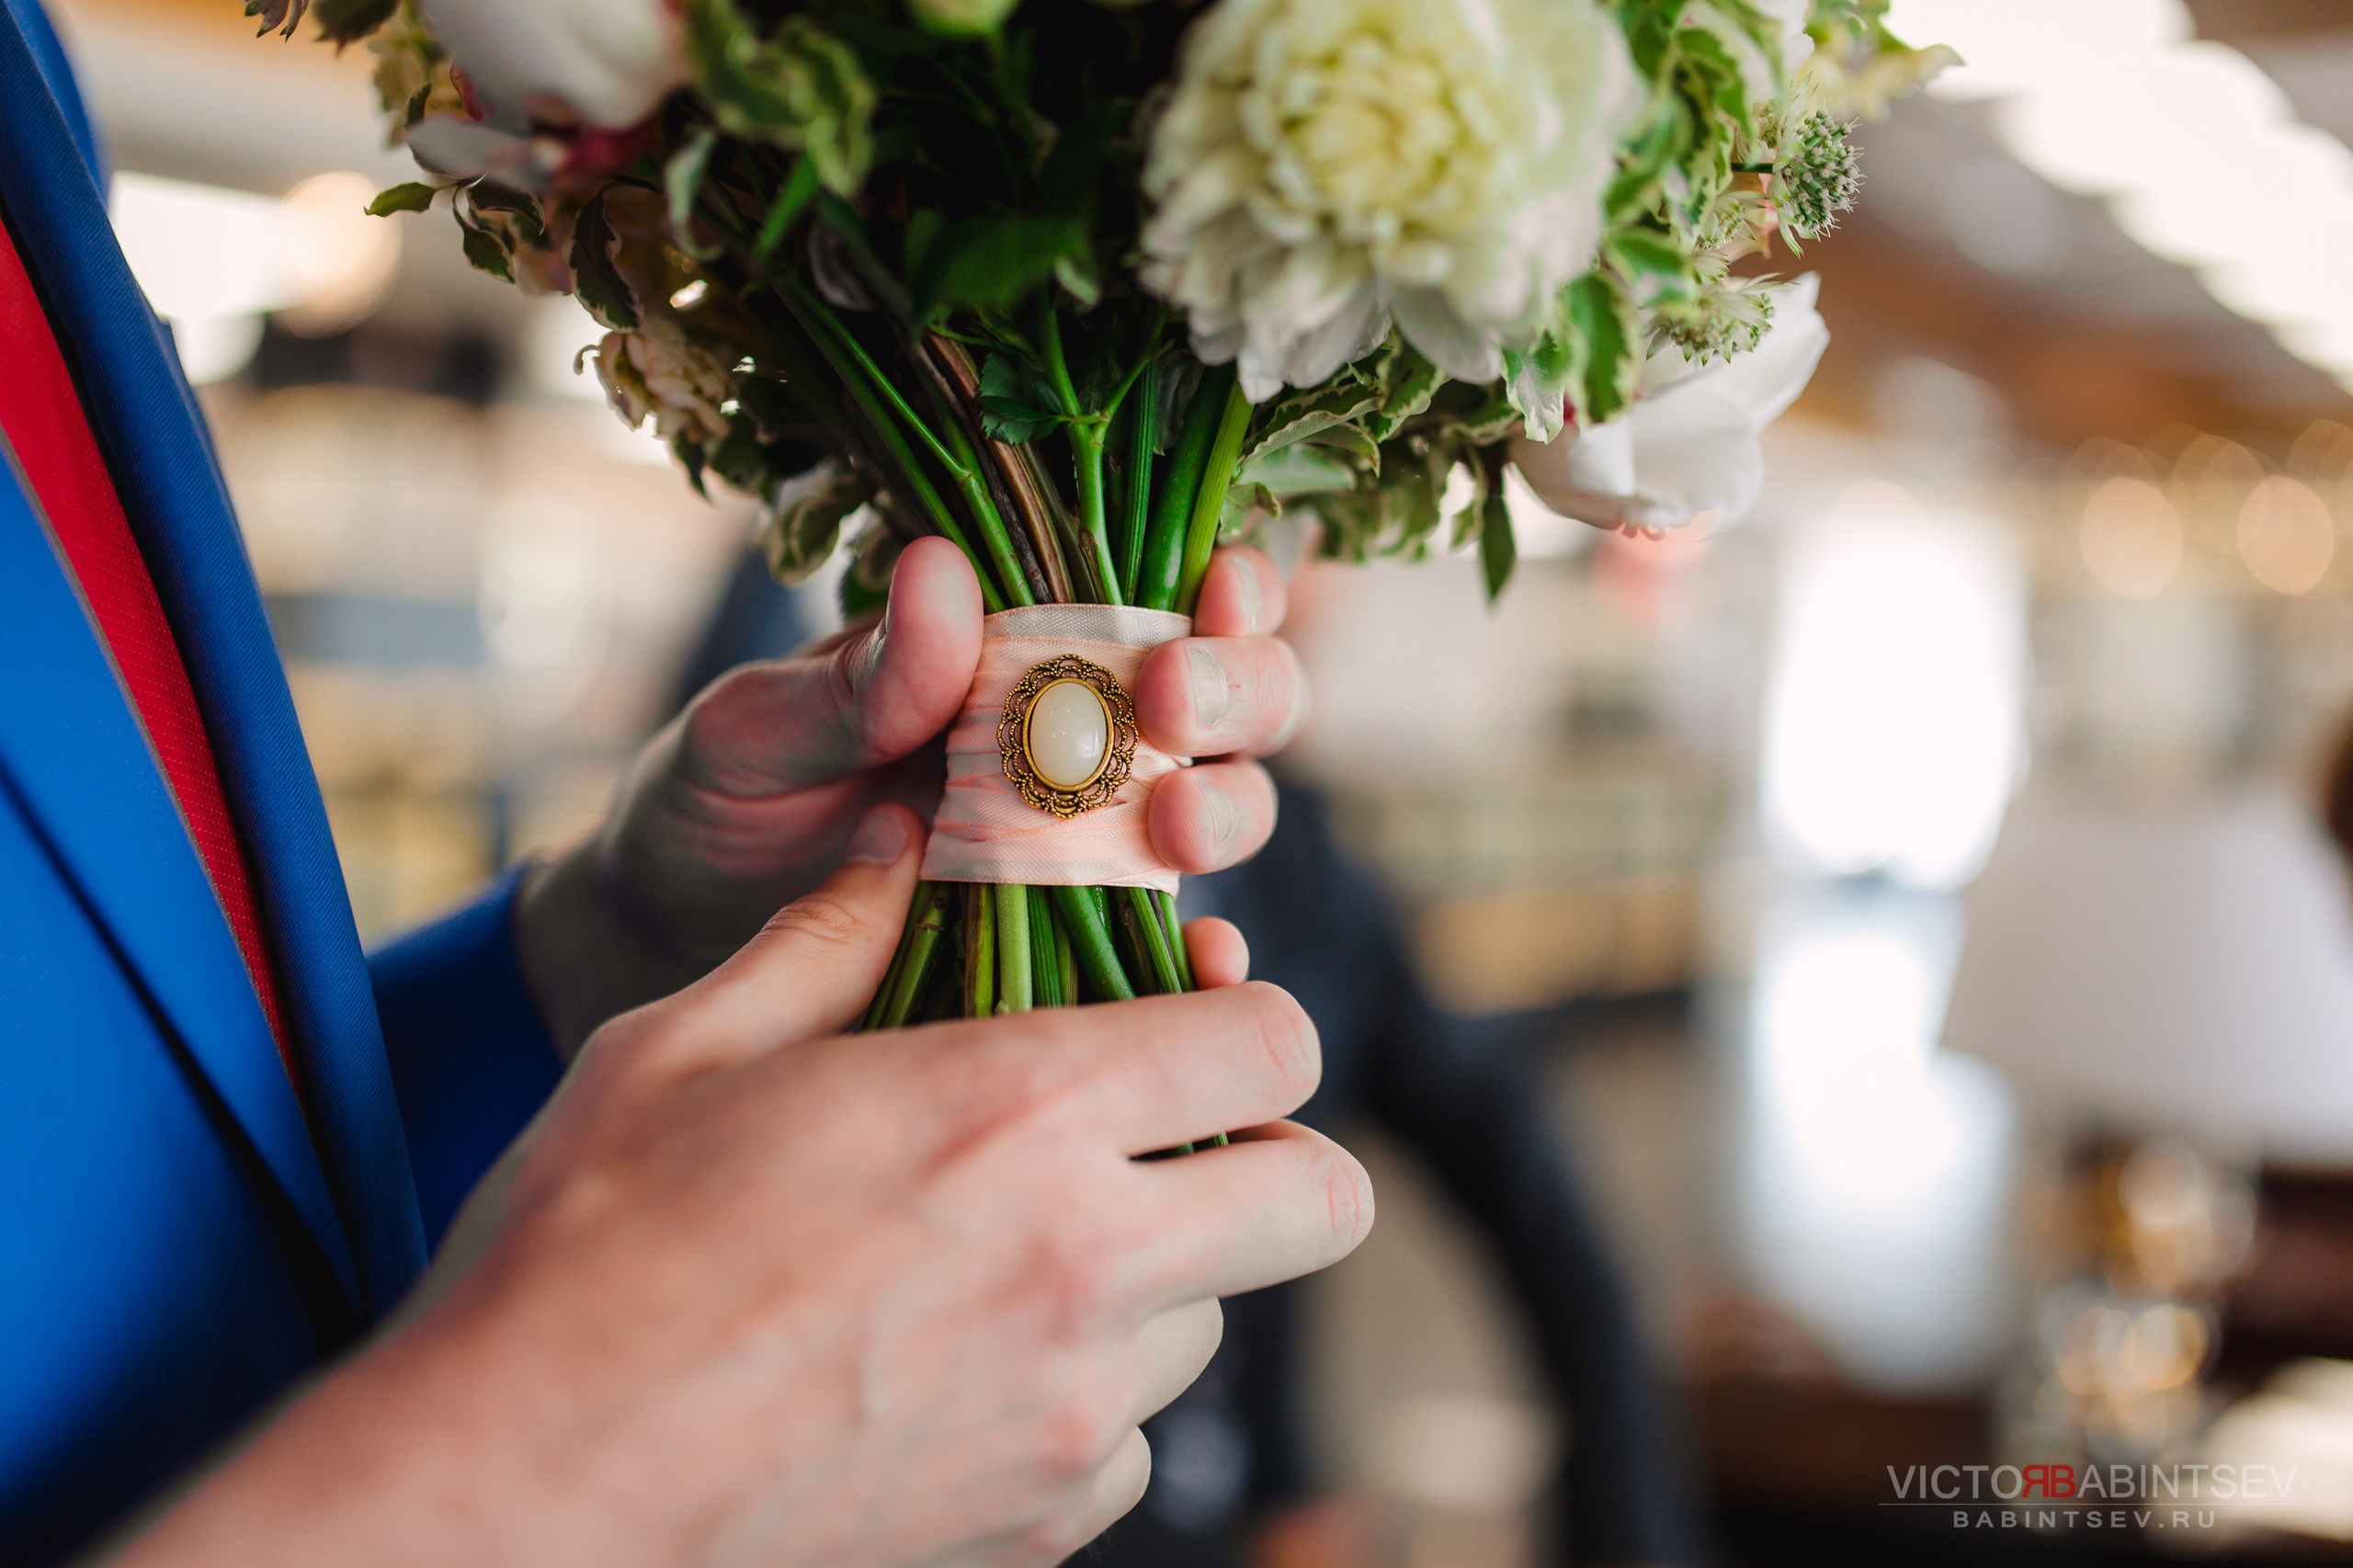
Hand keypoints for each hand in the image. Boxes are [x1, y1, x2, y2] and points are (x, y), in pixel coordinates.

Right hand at [115, 806, 1369, 1567]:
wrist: (515, 1497)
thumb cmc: (582, 1254)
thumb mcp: (686, 1048)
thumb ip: (830, 938)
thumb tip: (907, 853)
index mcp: (1017, 1113)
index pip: (1271, 1046)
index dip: (1248, 1016)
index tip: (1189, 1015)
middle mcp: (1087, 1267)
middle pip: (1320, 1199)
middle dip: (1270, 1151)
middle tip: (1162, 1131)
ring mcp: (1073, 1415)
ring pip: (1216, 1320)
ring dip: (1160, 1272)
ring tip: (1017, 1246)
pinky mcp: (1039, 1526)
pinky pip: (1129, 1443)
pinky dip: (1082, 1395)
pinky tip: (962, 1359)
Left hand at [517, 540, 1309, 1052]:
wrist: (677, 937)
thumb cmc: (720, 794)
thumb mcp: (762, 725)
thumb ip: (860, 675)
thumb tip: (943, 575)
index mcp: (1025, 642)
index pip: (1168, 586)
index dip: (1227, 584)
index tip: (1208, 594)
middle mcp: (1087, 735)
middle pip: (1237, 696)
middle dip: (1237, 692)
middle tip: (1170, 709)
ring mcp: (1093, 847)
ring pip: (1226, 809)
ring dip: (1226, 813)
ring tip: (1171, 833)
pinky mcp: (1081, 950)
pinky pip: (1170, 952)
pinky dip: (1204, 965)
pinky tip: (1204, 969)